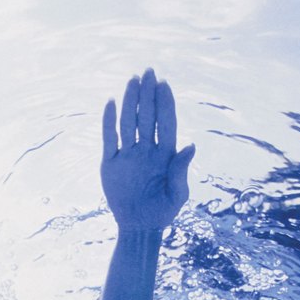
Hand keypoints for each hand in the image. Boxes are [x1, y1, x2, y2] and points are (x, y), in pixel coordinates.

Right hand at [101, 68, 194, 231]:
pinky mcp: (111, 163)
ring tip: (133, 80)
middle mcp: (147, 150)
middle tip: (148, 72)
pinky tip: (112, 103)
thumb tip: (190, 145)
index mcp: (165, 154)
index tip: (164, 84)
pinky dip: (109, 121)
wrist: (139, 227)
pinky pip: (109, 138)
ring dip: (131, 102)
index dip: (165, 104)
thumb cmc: (163, 211)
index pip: (166, 123)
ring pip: (129, 122)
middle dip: (148, 95)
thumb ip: (181, 170)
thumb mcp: (177, 194)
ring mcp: (128, 154)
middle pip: (147, 117)